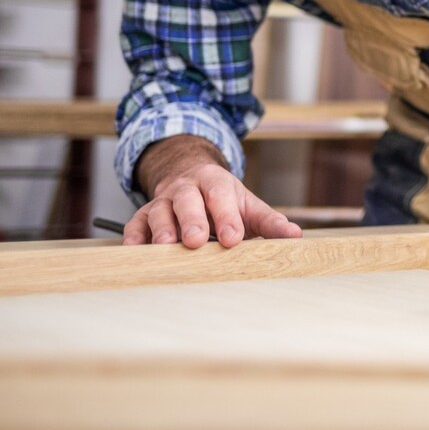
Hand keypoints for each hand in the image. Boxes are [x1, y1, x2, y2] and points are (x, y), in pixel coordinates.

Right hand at [124, 134, 301, 248]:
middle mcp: (186, 189)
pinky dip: (134, 238)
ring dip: (161, 230)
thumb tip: (294, 236)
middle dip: (191, 220)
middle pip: (186, 200)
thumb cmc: (222, 199)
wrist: (189, 177)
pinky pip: (135, 225)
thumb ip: (269, 222)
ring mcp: (162, 202)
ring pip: (158, 212)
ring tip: (165, 248)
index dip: (226, 217)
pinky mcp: (143, 216)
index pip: (221, 197)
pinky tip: (135, 252)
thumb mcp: (248, 204)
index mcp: (215, 183)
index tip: (233, 239)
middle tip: (196, 241)